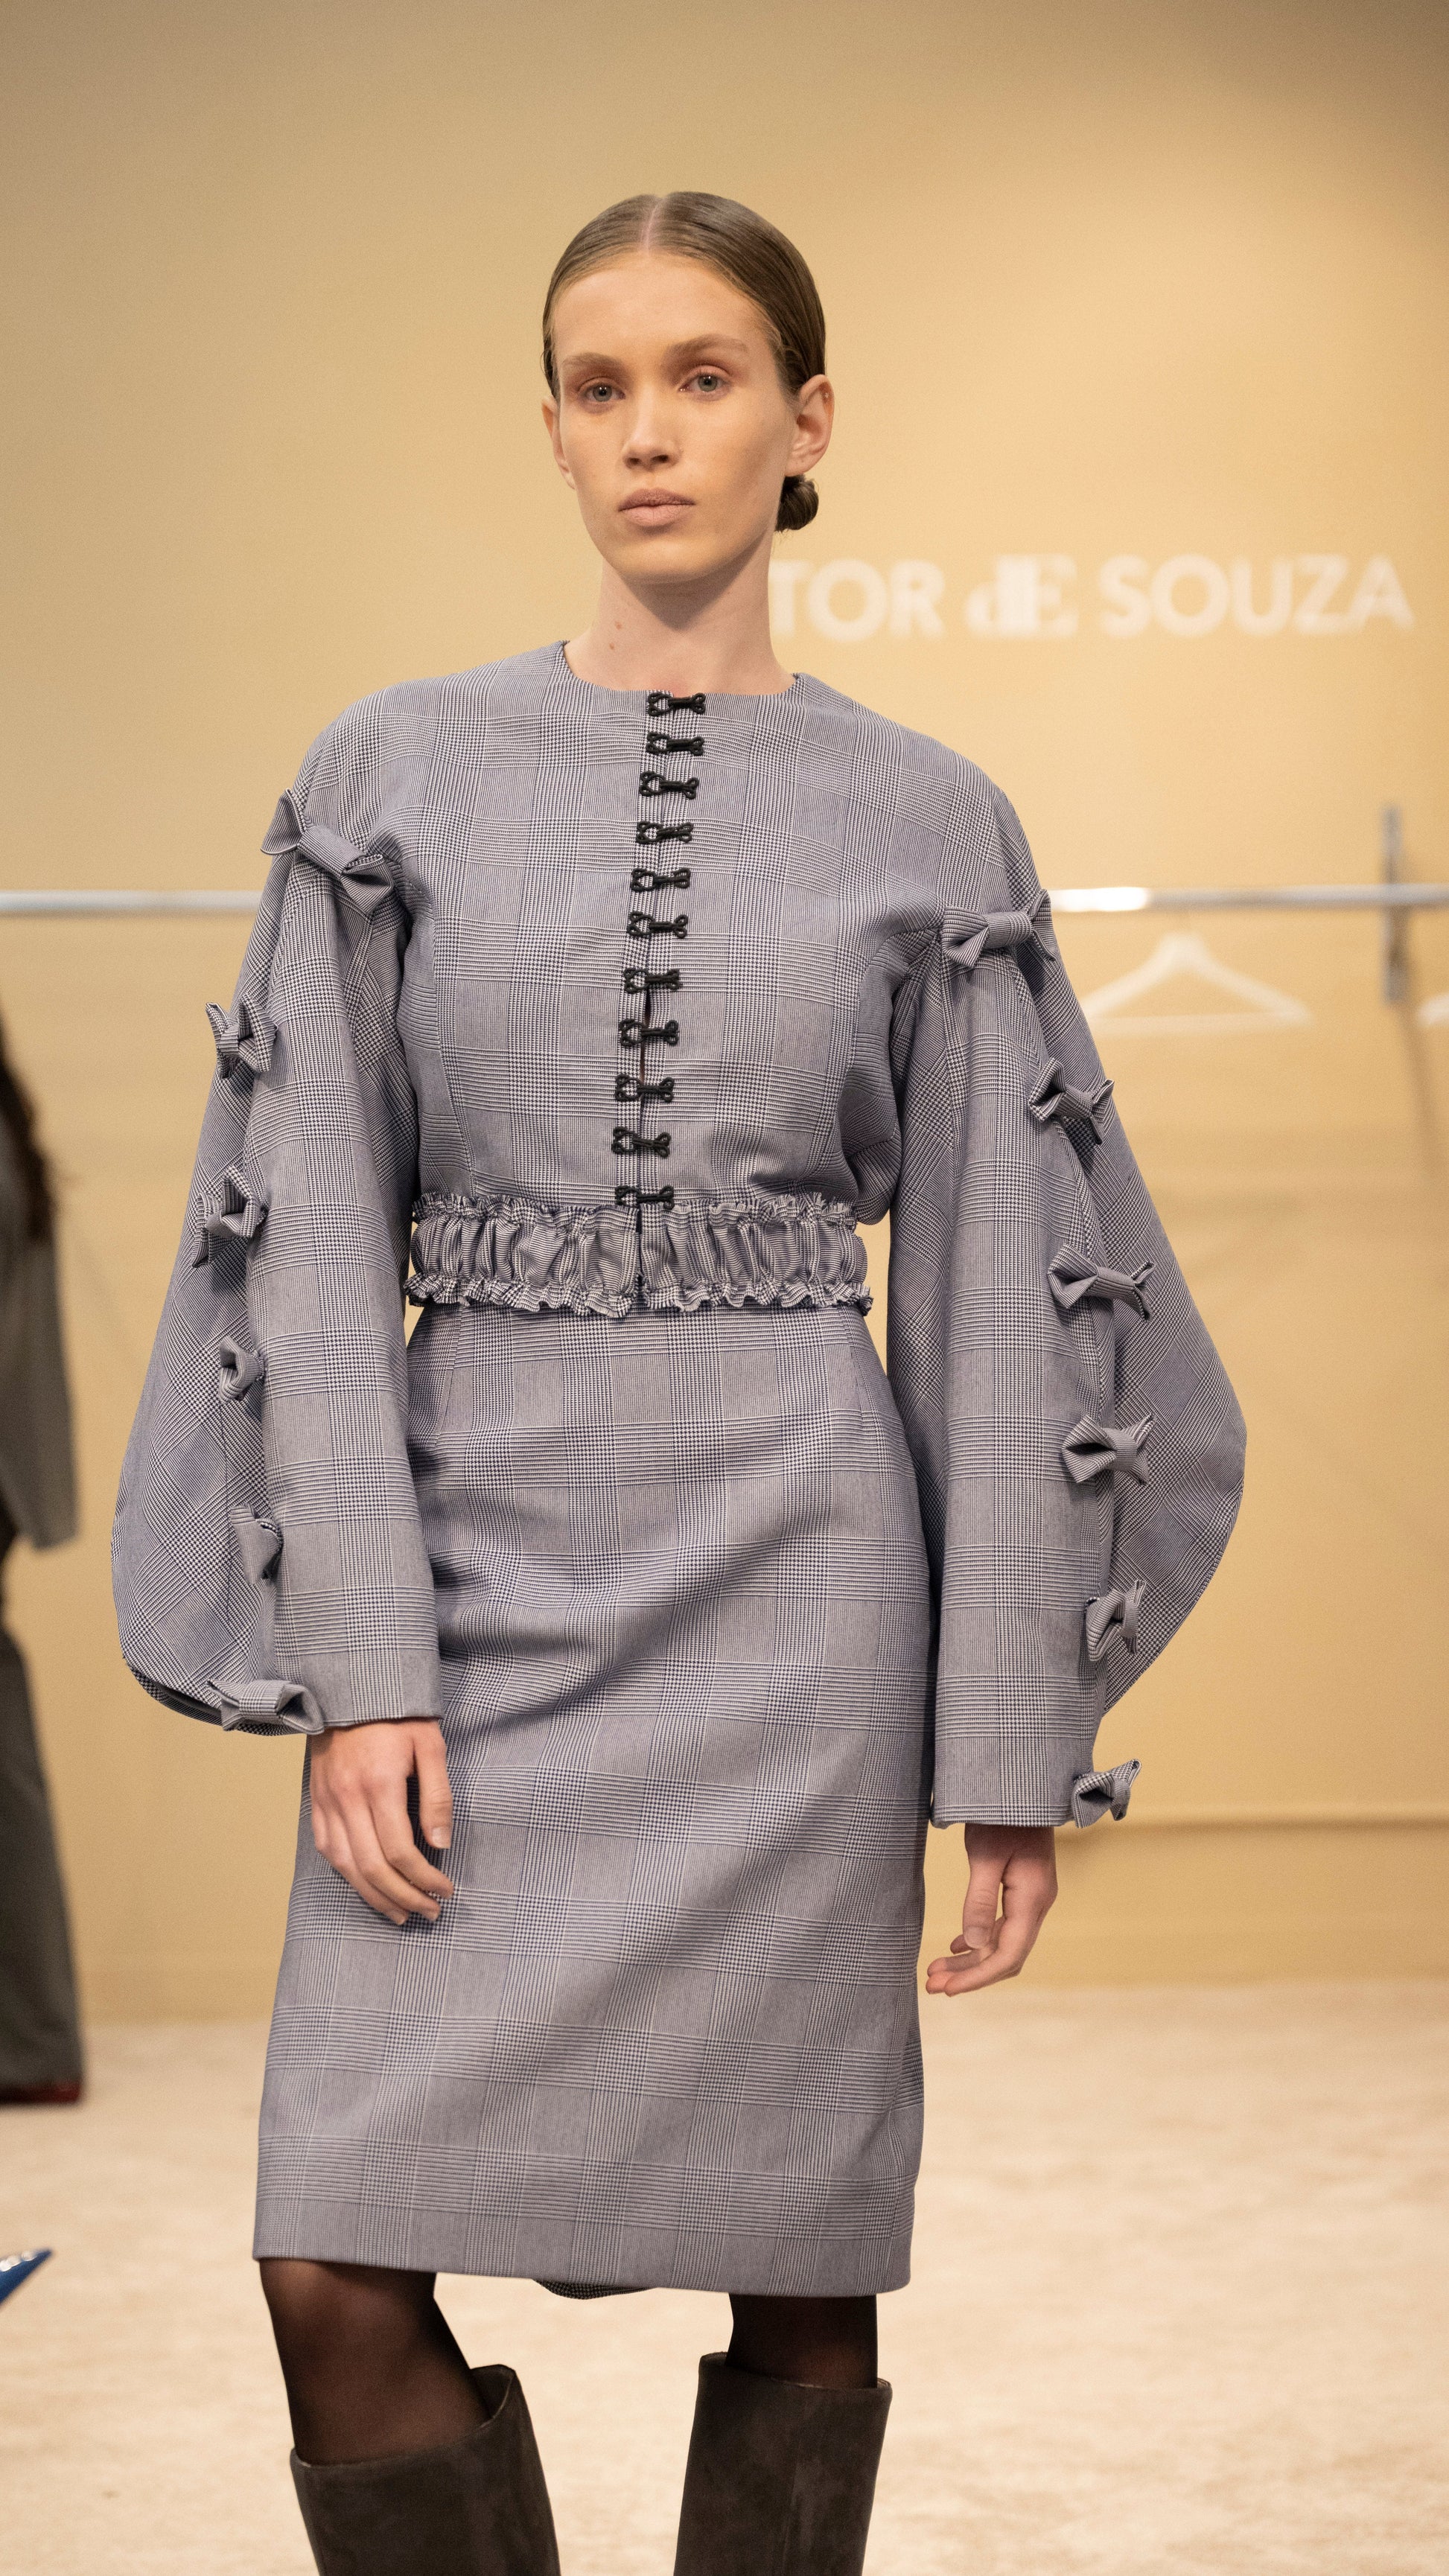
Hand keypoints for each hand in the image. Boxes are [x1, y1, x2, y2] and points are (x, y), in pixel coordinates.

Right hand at [308, 1719, 454, 1925]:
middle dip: (404, 1898)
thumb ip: (437, 1796)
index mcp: (379, 1784)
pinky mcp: (316, 1802)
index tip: (446, 1891)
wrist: (349, 1688)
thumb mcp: (430, 1745)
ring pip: (346, 1867)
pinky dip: (349, 1876)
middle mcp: (347, 1799)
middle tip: (430, 1912)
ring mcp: (327, 1802)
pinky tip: (368, 1888)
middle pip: (373, 1868)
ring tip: (401, 1914)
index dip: (424, 1880)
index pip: (400, 1852)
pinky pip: (328, 1850)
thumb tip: (441, 1845)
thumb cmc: (398, 1715)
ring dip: (375, 1897)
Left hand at [924, 1823, 1057, 1995]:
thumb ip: (980, 1900)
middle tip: (931, 1985)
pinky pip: (1002, 1925)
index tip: (947, 1990)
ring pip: (1001, 1942)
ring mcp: (1031, 1897)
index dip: (978, 1977)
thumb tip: (974, 1945)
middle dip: (969, 1974)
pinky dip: (979, 1939)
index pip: (1008, 1955)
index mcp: (1032, 1898)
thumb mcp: (985, 1855)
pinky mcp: (1021, 1888)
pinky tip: (956, 1946)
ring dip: (971, 1959)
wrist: (1021, 1787)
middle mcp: (1037, 1903)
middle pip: (1005, 1954)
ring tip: (936, 1971)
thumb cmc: (1002, 1815)